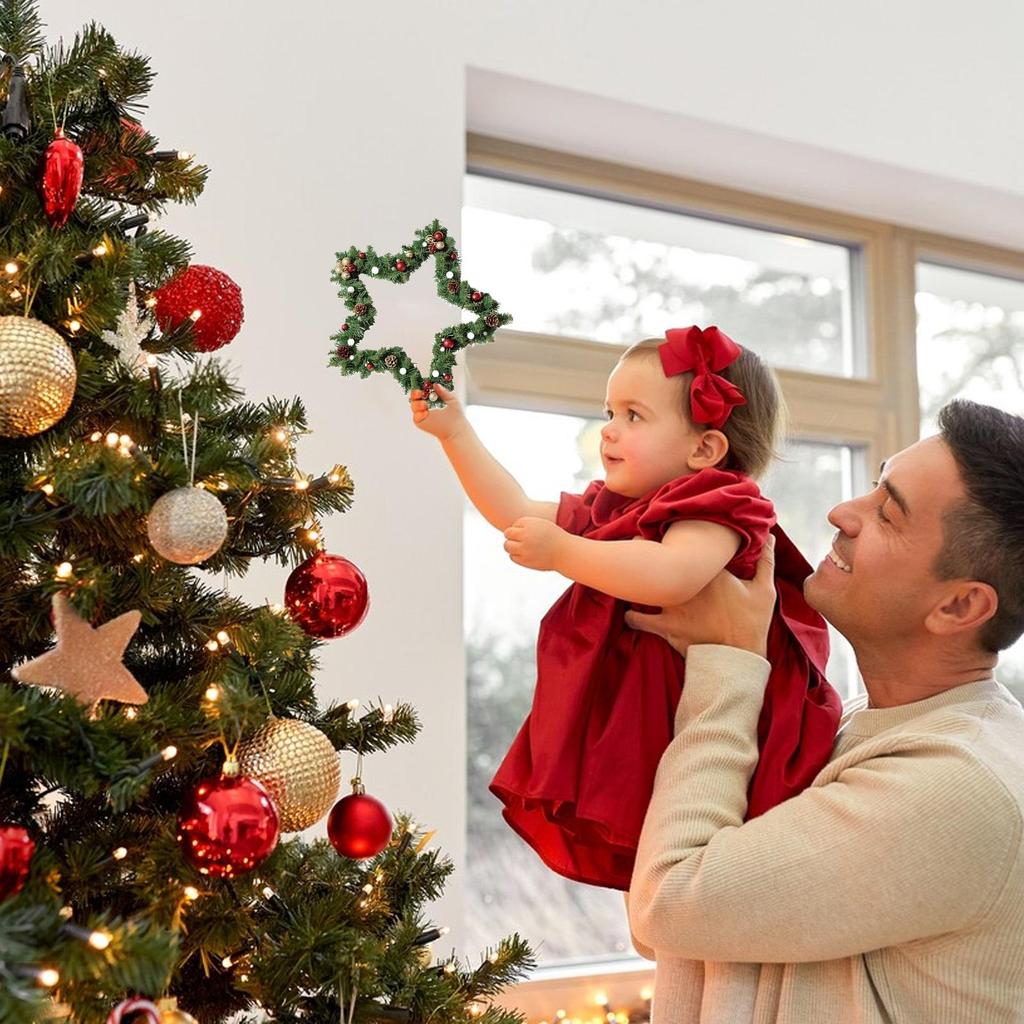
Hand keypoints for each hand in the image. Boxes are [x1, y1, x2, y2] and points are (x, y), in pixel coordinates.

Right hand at [410, 384, 467, 441]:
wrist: (456, 429)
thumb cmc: (456, 415)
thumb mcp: (451, 399)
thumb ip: (443, 392)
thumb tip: (435, 384)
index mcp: (431, 399)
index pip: (423, 391)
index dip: (421, 387)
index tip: (423, 383)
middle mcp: (425, 406)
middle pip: (415, 397)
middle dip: (415, 393)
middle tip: (419, 392)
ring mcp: (421, 414)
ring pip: (413, 405)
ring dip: (417, 403)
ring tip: (425, 404)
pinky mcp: (420, 422)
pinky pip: (415, 416)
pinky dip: (419, 413)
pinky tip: (426, 412)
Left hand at [504, 516, 566, 571]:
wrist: (565, 552)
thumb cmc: (553, 537)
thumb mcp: (541, 524)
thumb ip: (525, 526)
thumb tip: (507, 532)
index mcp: (530, 524)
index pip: (514, 525)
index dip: (520, 529)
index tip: (529, 533)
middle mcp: (526, 535)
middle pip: (507, 534)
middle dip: (512, 537)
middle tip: (521, 540)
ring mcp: (524, 549)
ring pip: (507, 546)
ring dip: (512, 546)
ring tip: (522, 547)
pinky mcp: (525, 560)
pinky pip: (513, 557)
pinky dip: (517, 555)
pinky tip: (527, 554)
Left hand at [625, 535, 776, 657]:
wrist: (739, 659)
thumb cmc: (753, 623)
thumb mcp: (764, 590)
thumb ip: (766, 561)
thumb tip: (772, 536)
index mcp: (709, 572)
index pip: (685, 545)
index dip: (671, 536)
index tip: (663, 531)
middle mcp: (687, 585)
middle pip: (658, 559)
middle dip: (645, 548)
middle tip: (639, 544)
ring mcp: (673, 606)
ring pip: (643, 586)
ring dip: (635, 581)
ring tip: (629, 574)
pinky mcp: (665, 626)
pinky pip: (638, 619)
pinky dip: (632, 615)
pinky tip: (631, 612)